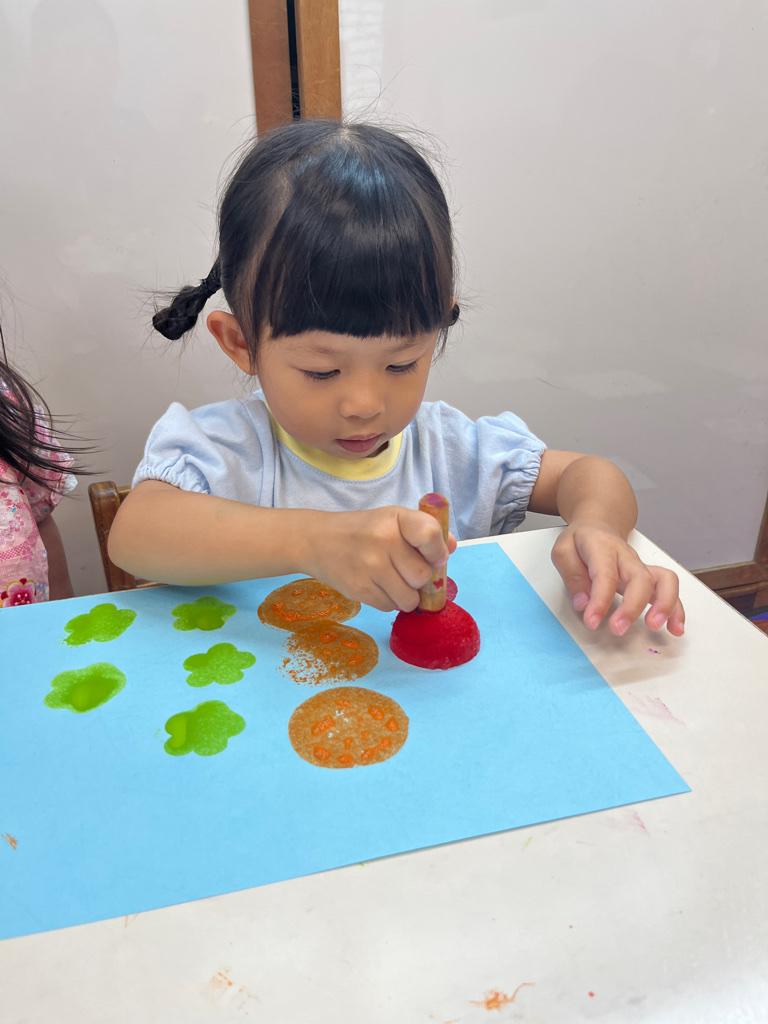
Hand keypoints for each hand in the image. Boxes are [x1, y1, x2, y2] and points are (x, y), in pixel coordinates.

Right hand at [303, 506, 456, 612]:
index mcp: (396, 518)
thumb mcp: (393, 520)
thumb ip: (425, 531)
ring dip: (405, 595)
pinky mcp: (359, 589)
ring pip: (409, 598)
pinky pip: (390, 607)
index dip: (437, 551)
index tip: (432, 556)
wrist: (317, 540)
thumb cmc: (363, 530)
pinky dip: (387, 601)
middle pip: (422, 576)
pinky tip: (375, 585)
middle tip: (403, 570)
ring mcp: (370, 566)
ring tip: (391, 581)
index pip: (430, 534)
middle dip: (417, 579)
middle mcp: (383, 540)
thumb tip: (450, 549)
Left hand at [551, 522, 684, 635]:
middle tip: (619, 628)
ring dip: (665, 605)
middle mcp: (627, 556)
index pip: (605, 574)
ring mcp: (641, 566)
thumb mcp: (563, 551)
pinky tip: (675, 628)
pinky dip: (676, 609)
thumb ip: (572, 576)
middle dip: (632, 607)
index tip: (592, 621)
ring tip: (655, 626)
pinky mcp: (650, 576)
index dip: (600, 600)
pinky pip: (669, 589)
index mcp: (602, 548)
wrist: (598, 524)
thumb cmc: (581, 540)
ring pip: (664, 580)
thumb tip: (583, 603)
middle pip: (640, 578)